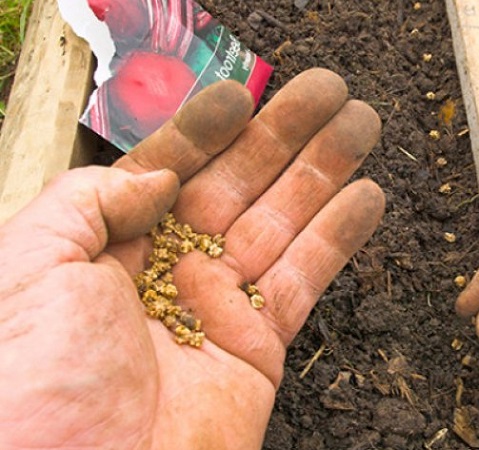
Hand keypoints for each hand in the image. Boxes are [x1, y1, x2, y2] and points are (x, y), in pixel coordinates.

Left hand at [0, 69, 383, 447]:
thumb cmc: (32, 385)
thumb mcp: (28, 266)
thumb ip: (90, 201)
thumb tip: (159, 176)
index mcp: (107, 249)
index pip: (169, 172)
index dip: (207, 130)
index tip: (242, 95)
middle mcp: (167, 271)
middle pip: (237, 186)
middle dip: (284, 135)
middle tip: (328, 92)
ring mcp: (216, 308)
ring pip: (282, 223)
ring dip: (324, 173)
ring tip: (361, 125)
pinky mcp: (258, 347)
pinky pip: (305, 281)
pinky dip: (339, 239)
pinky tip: (365, 198)